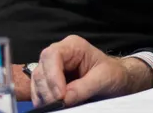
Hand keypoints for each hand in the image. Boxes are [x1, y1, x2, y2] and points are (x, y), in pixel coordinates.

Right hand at [30, 35, 152, 106]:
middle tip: (58, 105)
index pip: (52, 55)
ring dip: (44, 97)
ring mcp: (52, 68)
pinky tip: (52, 107)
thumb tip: (64, 99)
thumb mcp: (104, 78)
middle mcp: (59, 54)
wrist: (116, 80)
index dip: (52, 75)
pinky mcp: (50, 82)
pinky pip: (38, 91)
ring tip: (56, 107)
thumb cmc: (113, 73)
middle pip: (41, 70)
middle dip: (48, 90)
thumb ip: (84, 87)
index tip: (60, 95)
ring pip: (36, 82)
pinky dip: (43, 100)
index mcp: (73, 46)